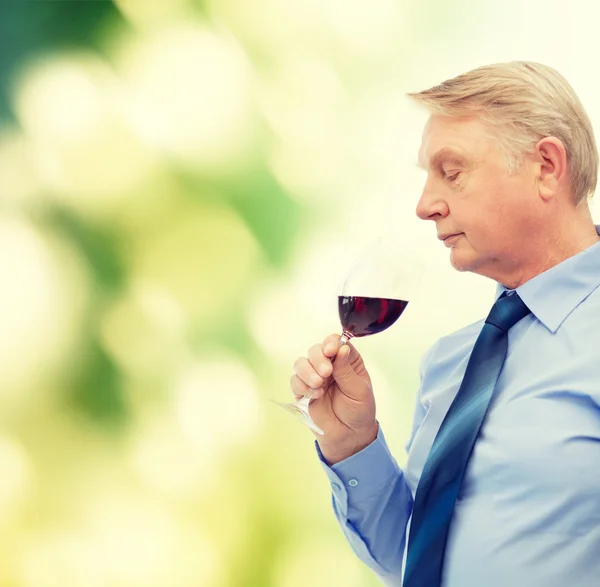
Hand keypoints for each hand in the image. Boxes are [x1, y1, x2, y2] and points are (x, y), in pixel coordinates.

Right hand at [291, 333, 377, 463]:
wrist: (349, 436)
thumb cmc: (359, 411)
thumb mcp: (359, 390)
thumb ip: (346, 370)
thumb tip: (341, 348)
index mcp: (346, 361)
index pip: (335, 342)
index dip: (331, 342)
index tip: (330, 350)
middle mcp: (329, 365)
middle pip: (316, 350)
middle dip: (318, 358)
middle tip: (326, 372)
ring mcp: (314, 377)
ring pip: (301, 363)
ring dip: (308, 371)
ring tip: (319, 384)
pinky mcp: (303, 391)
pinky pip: (295, 381)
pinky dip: (302, 385)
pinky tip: (315, 395)